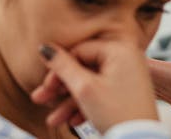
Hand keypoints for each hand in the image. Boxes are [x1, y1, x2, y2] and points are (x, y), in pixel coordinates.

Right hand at [31, 41, 158, 133]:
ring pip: (90, 84)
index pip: (79, 50)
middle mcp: (127, 58)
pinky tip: (72, 121)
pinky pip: (102, 93)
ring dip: (70, 101)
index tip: (45, 85)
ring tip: (53, 119)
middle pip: (84, 68)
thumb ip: (62, 66)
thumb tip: (45, 48)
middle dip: (61, 88)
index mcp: (120, 49)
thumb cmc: (118, 114)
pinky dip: (86, 106)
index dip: (59, 68)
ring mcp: (129, 76)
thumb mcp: (84, 88)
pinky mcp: (128, 92)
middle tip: (41, 99)